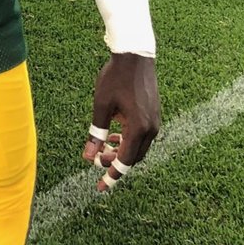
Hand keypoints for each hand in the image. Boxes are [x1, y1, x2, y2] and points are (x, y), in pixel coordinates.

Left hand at [82, 53, 160, 191]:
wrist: (135, 56)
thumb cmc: (115, 78)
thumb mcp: (101, 106)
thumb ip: (96, 133)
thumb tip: (88, 157)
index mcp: (139, 128)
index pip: (125, 160)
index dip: (112, 174)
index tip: (101, 188)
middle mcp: (151, 129)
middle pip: (135, 157)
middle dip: (116, 162)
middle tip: (97, 162)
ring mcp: (155, 122)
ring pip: (139, 147)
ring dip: (122, 151)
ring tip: (104, 147)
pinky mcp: (154, 115)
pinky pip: (142, 136)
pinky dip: (128, 140)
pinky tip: (114, 134)